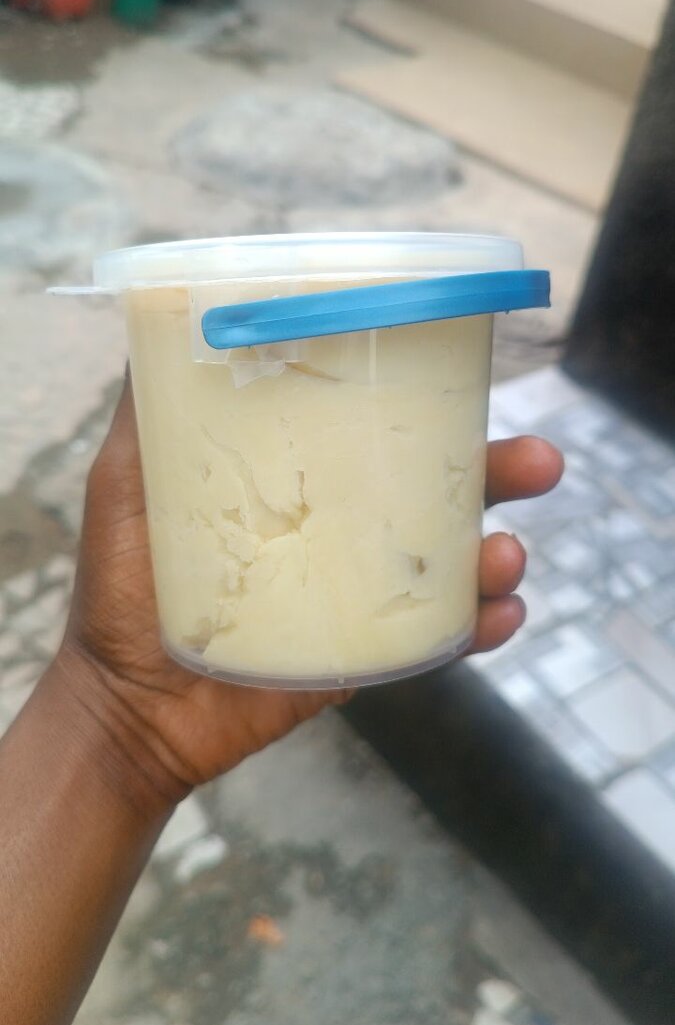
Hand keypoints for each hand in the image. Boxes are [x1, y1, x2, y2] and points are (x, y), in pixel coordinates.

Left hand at [60, 380, 562, 802]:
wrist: (125, 706)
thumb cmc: (121, 588)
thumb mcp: (126, 481)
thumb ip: (144, 411)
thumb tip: (158, 318)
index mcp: (304, 482)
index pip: (381, 432)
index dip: (435, 407)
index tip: (470, 378)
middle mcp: (342, 530)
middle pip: (440, 491)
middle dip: (501, 471)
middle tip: (541, 461)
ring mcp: (358, 595)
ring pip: (453, 563)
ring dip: (499, 552)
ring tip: (507, 554)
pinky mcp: (364, 655)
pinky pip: (438, 639)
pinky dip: (479, 627)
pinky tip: (501, 615)